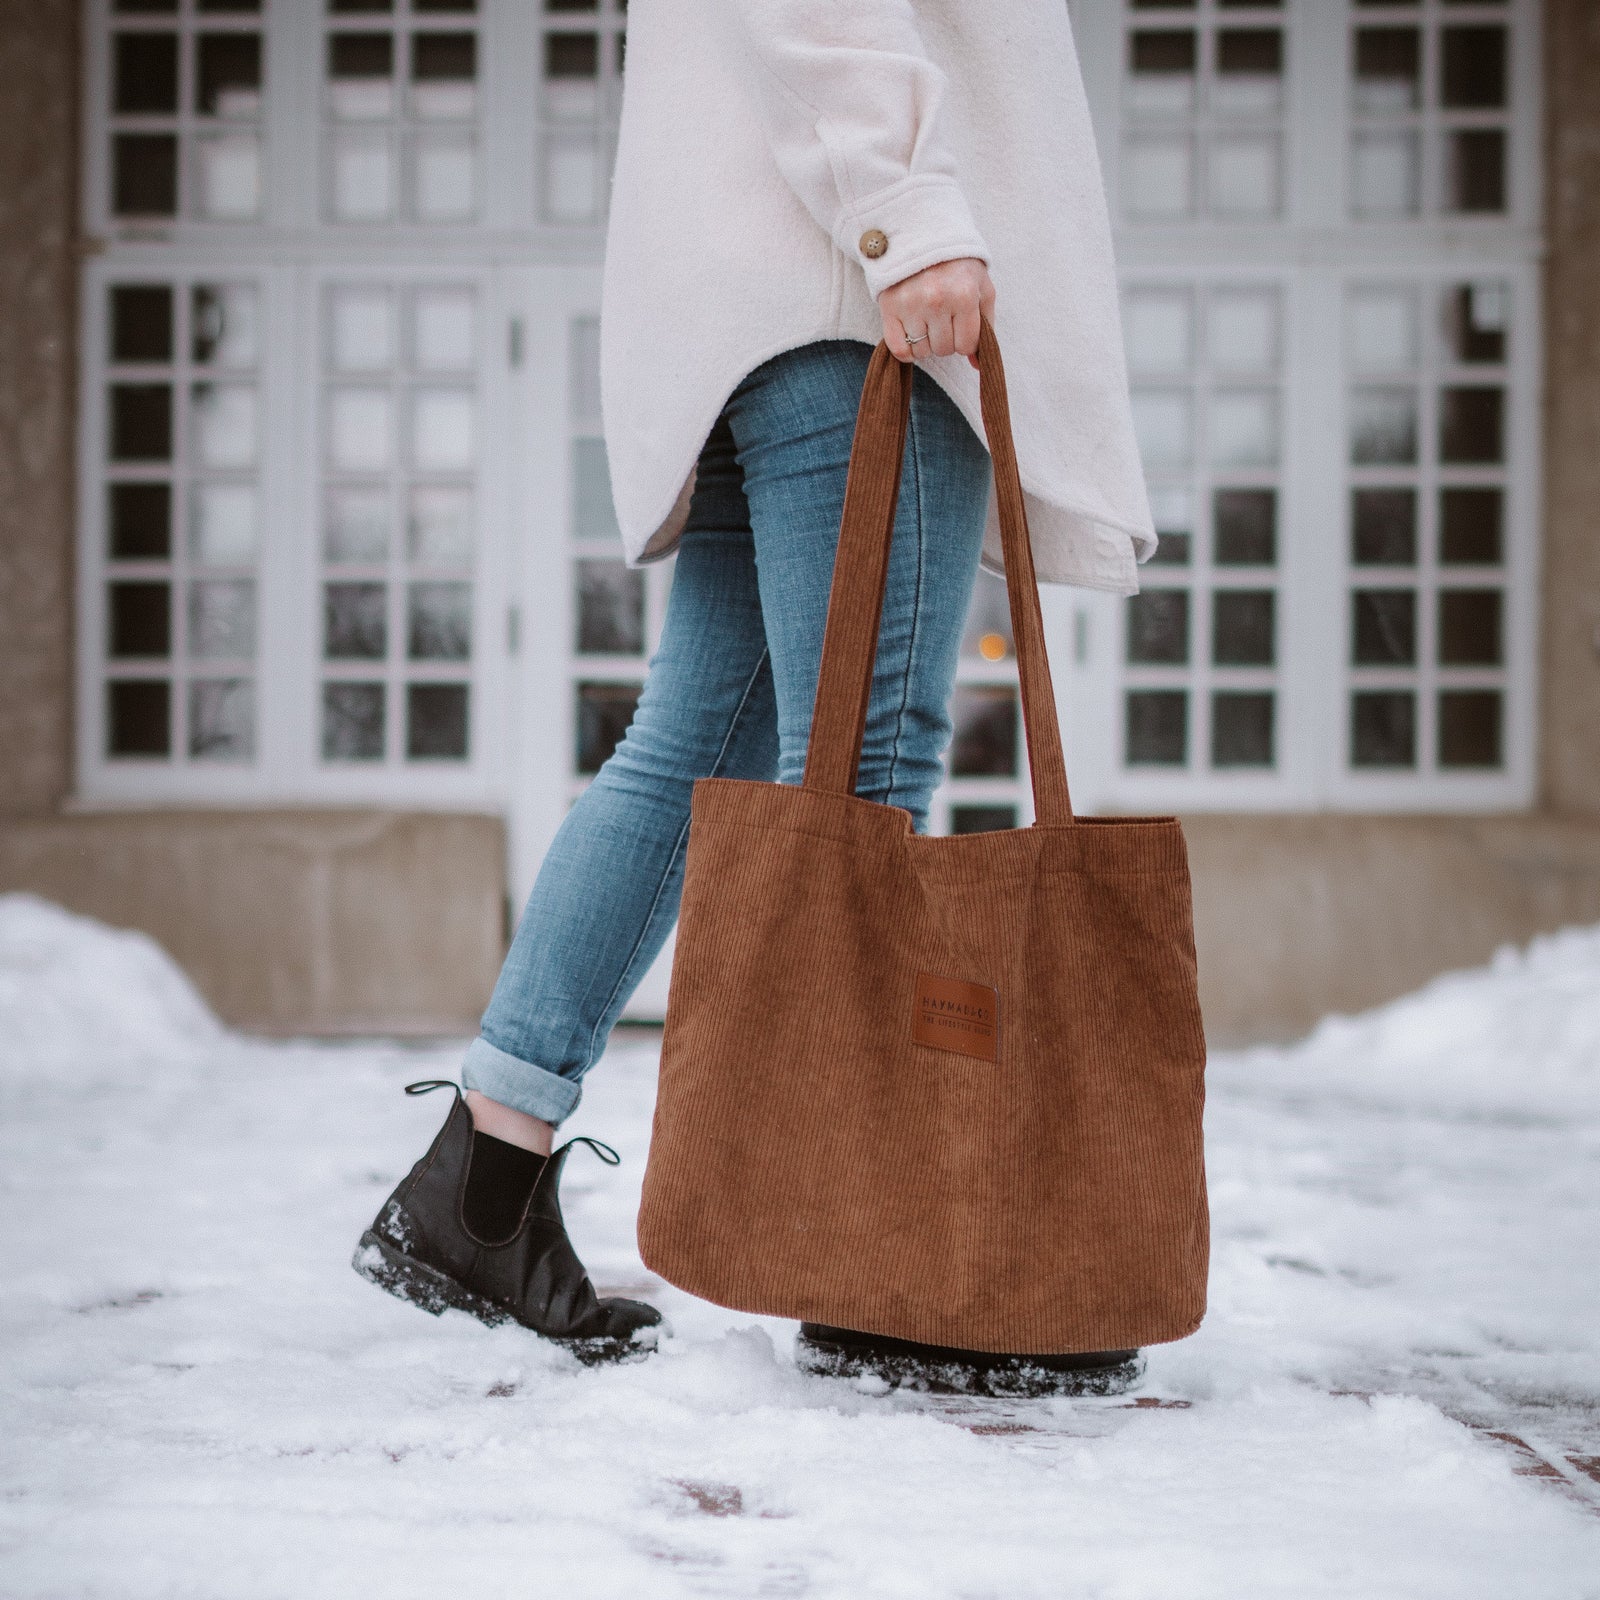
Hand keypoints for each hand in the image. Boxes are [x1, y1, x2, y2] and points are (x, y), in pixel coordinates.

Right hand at [878, 257, 995, 367]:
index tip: (961, 325)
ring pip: (922, 352)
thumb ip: (986, 326)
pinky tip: (911, 334)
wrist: (921, 235)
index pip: (966, 345)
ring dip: (926, 343)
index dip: (965, 340)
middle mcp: (937, 300)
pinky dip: (906, 350)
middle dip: (946, 340)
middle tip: (943, 319)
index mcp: (964, 295)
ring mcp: (911, 304)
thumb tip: (977, 365)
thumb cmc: (957, 265)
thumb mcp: (981, 287)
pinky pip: (899, 350)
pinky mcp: (889, 307)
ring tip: (926, 320)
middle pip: (944, 350)